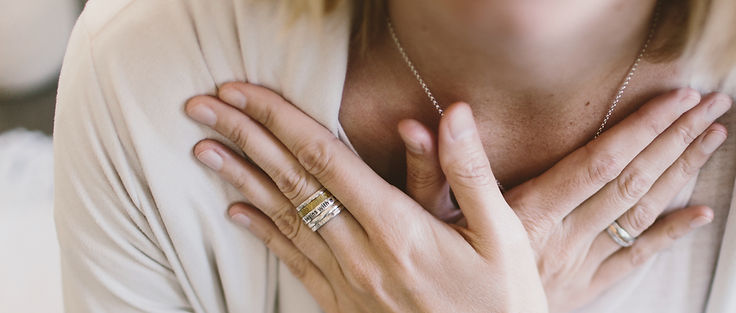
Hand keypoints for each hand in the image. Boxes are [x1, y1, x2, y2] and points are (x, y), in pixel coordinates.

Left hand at [186, 86, 547, 311]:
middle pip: (292, 184)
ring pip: (284, 219)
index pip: (325, 160)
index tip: (244, 91)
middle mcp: (362, 253)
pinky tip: (238, 211)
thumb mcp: (503, 237)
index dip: (280, 120)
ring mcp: (349, 282)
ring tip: (204, 149)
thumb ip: (470, 173)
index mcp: (398, 228)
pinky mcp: (345, 305)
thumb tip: (450, 114)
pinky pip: (295, 261)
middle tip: (202, 106)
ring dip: (241, 179)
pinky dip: (263, 231)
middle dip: (245, 138)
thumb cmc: (502, 302)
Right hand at [397, 88, 729, 311]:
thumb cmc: (441, 274)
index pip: (600, 163)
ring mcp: (580, 264)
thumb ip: (435, 172)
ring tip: (712, 137)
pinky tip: (700, 213)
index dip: (641, 128)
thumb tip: (430, 121)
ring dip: (680, 173)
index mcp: (531, 215)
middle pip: (633, 181)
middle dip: (676, 139)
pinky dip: (669, 234)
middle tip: (712, 105)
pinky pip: (635, 257)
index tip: (676, 98)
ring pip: (641, 213)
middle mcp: (564, 238)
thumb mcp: (427, 220)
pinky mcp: (586, 287)